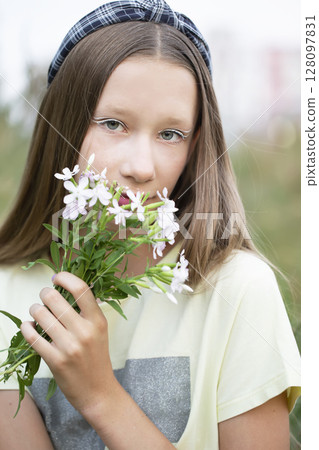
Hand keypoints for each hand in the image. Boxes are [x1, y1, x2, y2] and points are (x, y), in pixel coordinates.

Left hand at [20, 272, 117, 414]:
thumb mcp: (101, 330)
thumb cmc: (97, 357)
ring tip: (36, 312)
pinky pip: (33, 337)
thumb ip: (90, 310)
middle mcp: (85, 331)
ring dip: (34, 309)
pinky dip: (26, 327)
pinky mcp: (55, 360)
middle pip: (55, 299)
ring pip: (41, 315)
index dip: (65, 278)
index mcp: (98, 320)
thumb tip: (75, 288)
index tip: (57, 278)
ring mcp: (69, 346)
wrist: (98, 391)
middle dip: (44, 293)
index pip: (81, 288)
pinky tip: (28, 326)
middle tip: (44, 296)